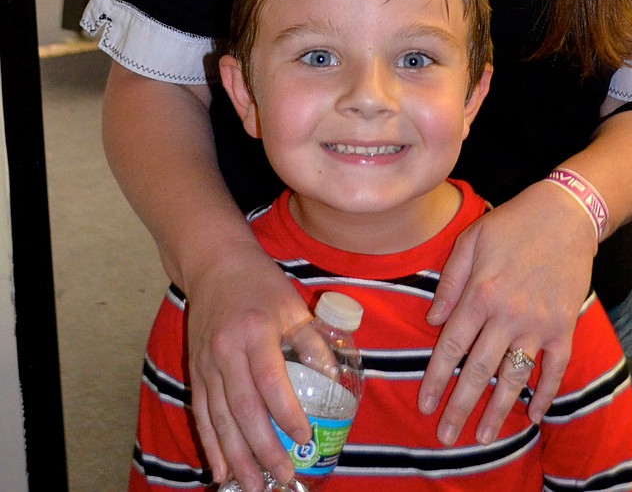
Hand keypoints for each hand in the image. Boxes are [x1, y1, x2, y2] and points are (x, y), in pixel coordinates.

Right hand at [185, 240, 313, 491]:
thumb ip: (312, 342)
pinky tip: (221, 471)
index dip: (287, 412)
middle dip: (263, 448)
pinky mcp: (195, 371)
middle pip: (243, 409)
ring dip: (237, 457)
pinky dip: (211, 445)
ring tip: (253, 487)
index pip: (271, 380)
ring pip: (220, 419)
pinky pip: (202, 414)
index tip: (304, 438)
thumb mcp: (292, 304)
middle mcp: (227, 351)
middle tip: (282, 476)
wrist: (215, 264)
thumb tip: (333, 382)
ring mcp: (207, 364)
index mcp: (256, 332)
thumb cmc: (260, 283)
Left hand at [418, 180, 597, 443]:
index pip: (452, 346)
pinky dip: (545, 394)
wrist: (566, 214)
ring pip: (514, 377)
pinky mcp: (564, 327)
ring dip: (497, 410)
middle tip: (446, 437)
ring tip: (482, 437)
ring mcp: (538, 324)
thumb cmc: (513, 223)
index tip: (425, 405)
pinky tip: (533, 415)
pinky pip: (554, 369)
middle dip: (460, 407)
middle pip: (478, 370)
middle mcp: (506, 314)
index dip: (436, 379)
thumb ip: (449, 281)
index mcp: (479, 293)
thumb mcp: (470, 240)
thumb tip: (433, 320)